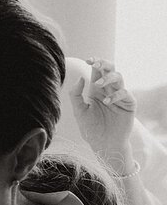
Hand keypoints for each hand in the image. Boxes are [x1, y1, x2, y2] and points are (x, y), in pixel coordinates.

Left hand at [68, 57, 135, 171]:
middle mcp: (109, 90)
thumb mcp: (79, 112)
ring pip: (119, 78)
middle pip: (110, 70)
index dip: (95, 63)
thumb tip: (80, 78)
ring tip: (97, 85)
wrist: (103, 145)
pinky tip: (106, 102)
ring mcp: (120, 96)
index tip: (89, 60)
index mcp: (97, 90)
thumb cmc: (91, 129)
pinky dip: (116, 95)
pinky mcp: (129, 104)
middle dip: (104, 64)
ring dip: (108, 78)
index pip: (98, 71)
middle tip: (96, 64)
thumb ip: (76, 95)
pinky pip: (125, 93)